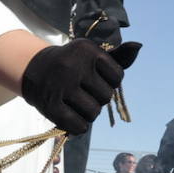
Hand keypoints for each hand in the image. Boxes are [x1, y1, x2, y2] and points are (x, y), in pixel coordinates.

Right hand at [21, 40, 140, 133]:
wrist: (35, 68)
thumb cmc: (73, 63)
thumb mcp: (92, 55)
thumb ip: (117, 57)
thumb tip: (137, 46)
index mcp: (87, 51)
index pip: (117, 76)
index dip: (110, 82)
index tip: (98, 79)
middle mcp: (74, 66)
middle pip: (106, 97)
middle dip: (99, 98)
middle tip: (86, 92)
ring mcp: (61, 87)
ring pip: (94, 113)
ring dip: (89, 113)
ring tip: (79, 104)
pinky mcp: (50, 106)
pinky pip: (79, 126)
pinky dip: (79, 126)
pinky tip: (72, 117)